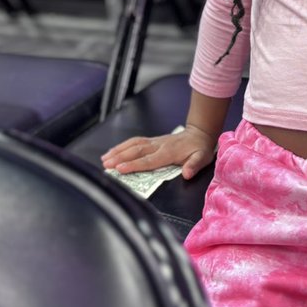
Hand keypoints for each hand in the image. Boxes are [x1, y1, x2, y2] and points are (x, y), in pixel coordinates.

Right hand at [101, 124, 216, 179]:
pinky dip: (122, 146)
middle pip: (136, 151)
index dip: (134, 164)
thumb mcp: (202, 158)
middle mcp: (158, 145)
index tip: (120, 168)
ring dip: (118, 150)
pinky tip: (113, 151)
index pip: (148, 160)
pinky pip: (134, 142)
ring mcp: (154, 142)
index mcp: (168, 152)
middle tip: (106, 165)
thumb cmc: (199, 149)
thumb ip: (194, 165)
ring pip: (133, 144)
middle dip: (120, 157)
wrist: (199, 133)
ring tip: (104, 159)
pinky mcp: (151, 140)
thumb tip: (187, 173)